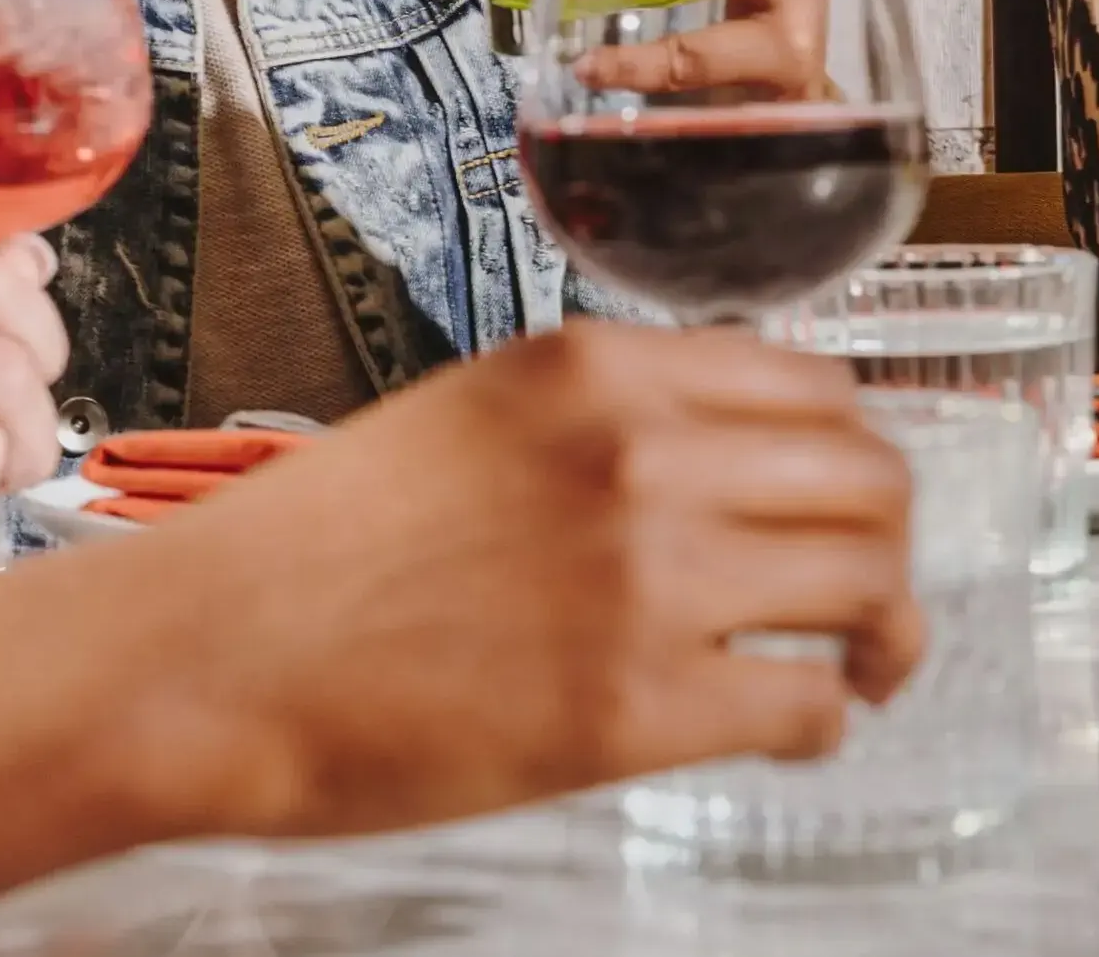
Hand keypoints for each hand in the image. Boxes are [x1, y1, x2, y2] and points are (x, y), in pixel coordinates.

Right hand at [130, 321, 920, 836]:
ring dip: (881, 634)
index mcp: (592, 369)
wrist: (213, 656)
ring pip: (867, 587)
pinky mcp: (635, 708)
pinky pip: (810, 704)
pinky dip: (822, 722)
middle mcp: (639, 454)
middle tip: (865, 596)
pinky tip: (783, 729)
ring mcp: (645, 579)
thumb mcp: (469, 418)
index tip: (836, 496)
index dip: (847, 449)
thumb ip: (599, 419)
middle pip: (867, 480)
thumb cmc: (316, 550)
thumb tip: (723, 455)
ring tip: (856, 667)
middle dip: (885, 544)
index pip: (813, 382)